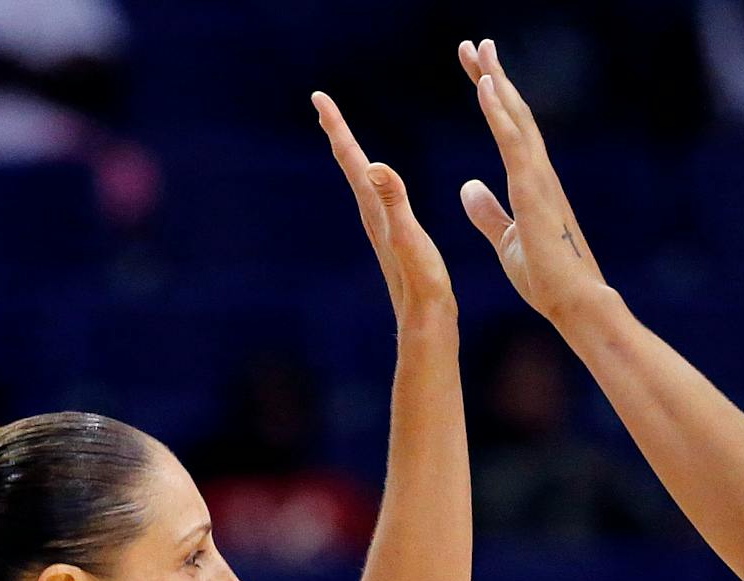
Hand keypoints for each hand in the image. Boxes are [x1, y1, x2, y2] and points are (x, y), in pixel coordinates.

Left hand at [312, 90, 454, 326]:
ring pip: (361, 182)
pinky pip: (376, 198)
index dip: (336, 126)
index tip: (318, 96)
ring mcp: (382, 227)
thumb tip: (374, 165)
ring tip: (343, 138)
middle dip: (337, 133)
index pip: (351, 159)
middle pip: (350, 166)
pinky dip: (371, 179)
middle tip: (323, 106)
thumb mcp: (410, 236)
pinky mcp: (394, 237)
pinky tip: (376, 183)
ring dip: (351, 156)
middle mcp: (372, 215)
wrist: (426, 321)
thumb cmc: (422, 282)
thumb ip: (393, 201)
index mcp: (375, 208)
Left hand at [457, 38, 611, 325]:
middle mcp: (539, 173)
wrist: (573, 302)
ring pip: (517, 120)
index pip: (510, 130)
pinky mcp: (535, 191)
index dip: (493, 98)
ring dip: (497, 82)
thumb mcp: (507, 238)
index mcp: (532, 183)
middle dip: (495, 77)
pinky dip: (499, 112)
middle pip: (515, 114)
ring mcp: (540, 180)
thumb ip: (487, 211)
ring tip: (480, 50)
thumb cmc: (546, 278)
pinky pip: (514, 143)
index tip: (478, 70)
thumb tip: (468, 186)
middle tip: (476, 44)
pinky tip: (487, 86)